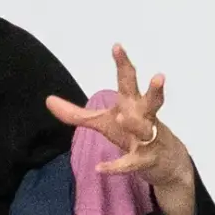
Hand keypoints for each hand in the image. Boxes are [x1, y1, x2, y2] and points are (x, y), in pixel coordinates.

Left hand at [48, 44, 198, 214]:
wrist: (165, 162)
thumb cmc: (132, 134)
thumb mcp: (103, 122)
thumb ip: (76, 113)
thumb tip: (48, 100)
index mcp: (133, 103)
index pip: (128, 80)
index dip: (123, 63)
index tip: (117, 46)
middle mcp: (145, 117)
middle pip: (152, 101)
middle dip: (155, 89)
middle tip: (159, 76)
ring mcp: (149, 139)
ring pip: (147, 129)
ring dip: (135, 124)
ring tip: (122, 116)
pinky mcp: (147, 160)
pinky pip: (132, 163)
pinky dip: (116, 166)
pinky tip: (100, 168)